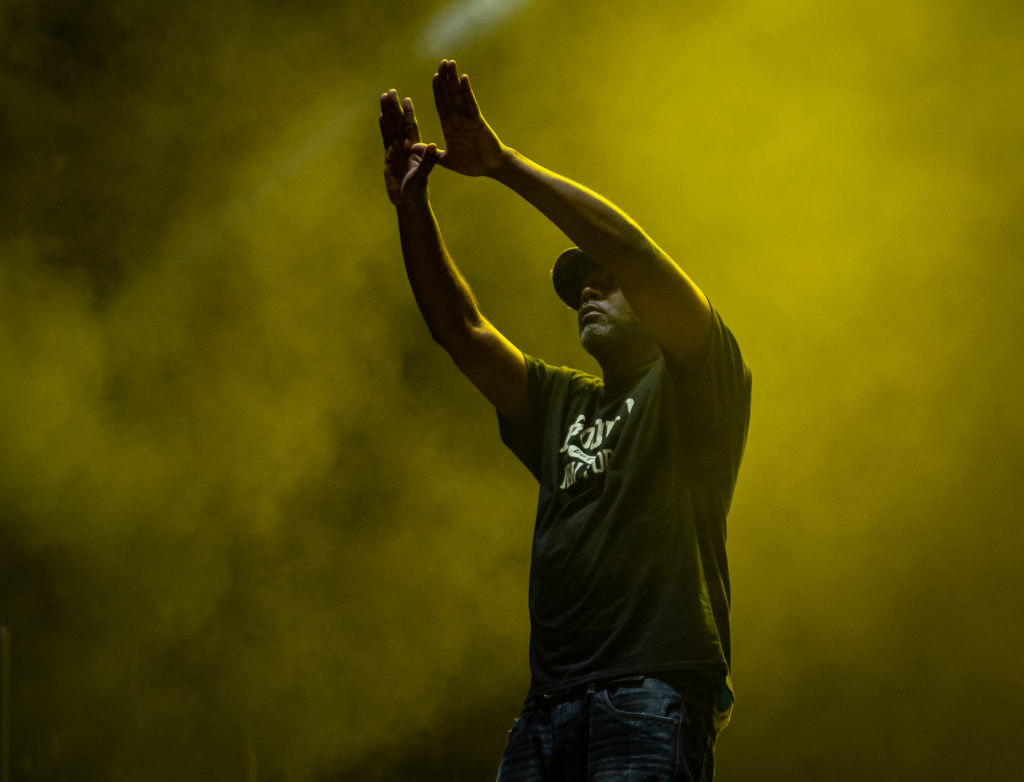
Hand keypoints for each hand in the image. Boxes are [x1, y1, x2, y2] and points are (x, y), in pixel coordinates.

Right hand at [379, 89, 438, 206]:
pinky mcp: (389, 158)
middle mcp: (407, 147)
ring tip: (383, 98)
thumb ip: (427, 161)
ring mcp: (397, 151)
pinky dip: (384, 128)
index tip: (406, 99)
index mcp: (416, 149)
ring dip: (387, 113)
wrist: (409, 203)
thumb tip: (433, 146)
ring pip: (391, 128)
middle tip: (391, 91)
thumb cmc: (418, 191)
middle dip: (395, 107)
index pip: (411, 126)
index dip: (408, 113)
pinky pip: (385, 139)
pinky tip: (381, 116)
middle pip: (399, 123)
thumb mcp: (423, 175)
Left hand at [433, 59, 506, 175]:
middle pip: (450, 95)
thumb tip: (411, 148)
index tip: (435, 77)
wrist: (491, 168)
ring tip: (450, 63)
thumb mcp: (446, 160)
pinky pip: (470, 103)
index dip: (438, 91)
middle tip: (442, 62)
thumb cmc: (471, 165)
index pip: (442, 105)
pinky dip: (466, 91)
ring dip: (454, 79)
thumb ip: (430, 153)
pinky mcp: (477, 121)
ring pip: (459, 95)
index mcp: (450, 127)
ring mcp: (468, 118)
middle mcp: (458, 119)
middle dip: (446, 79)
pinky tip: (463, 78)